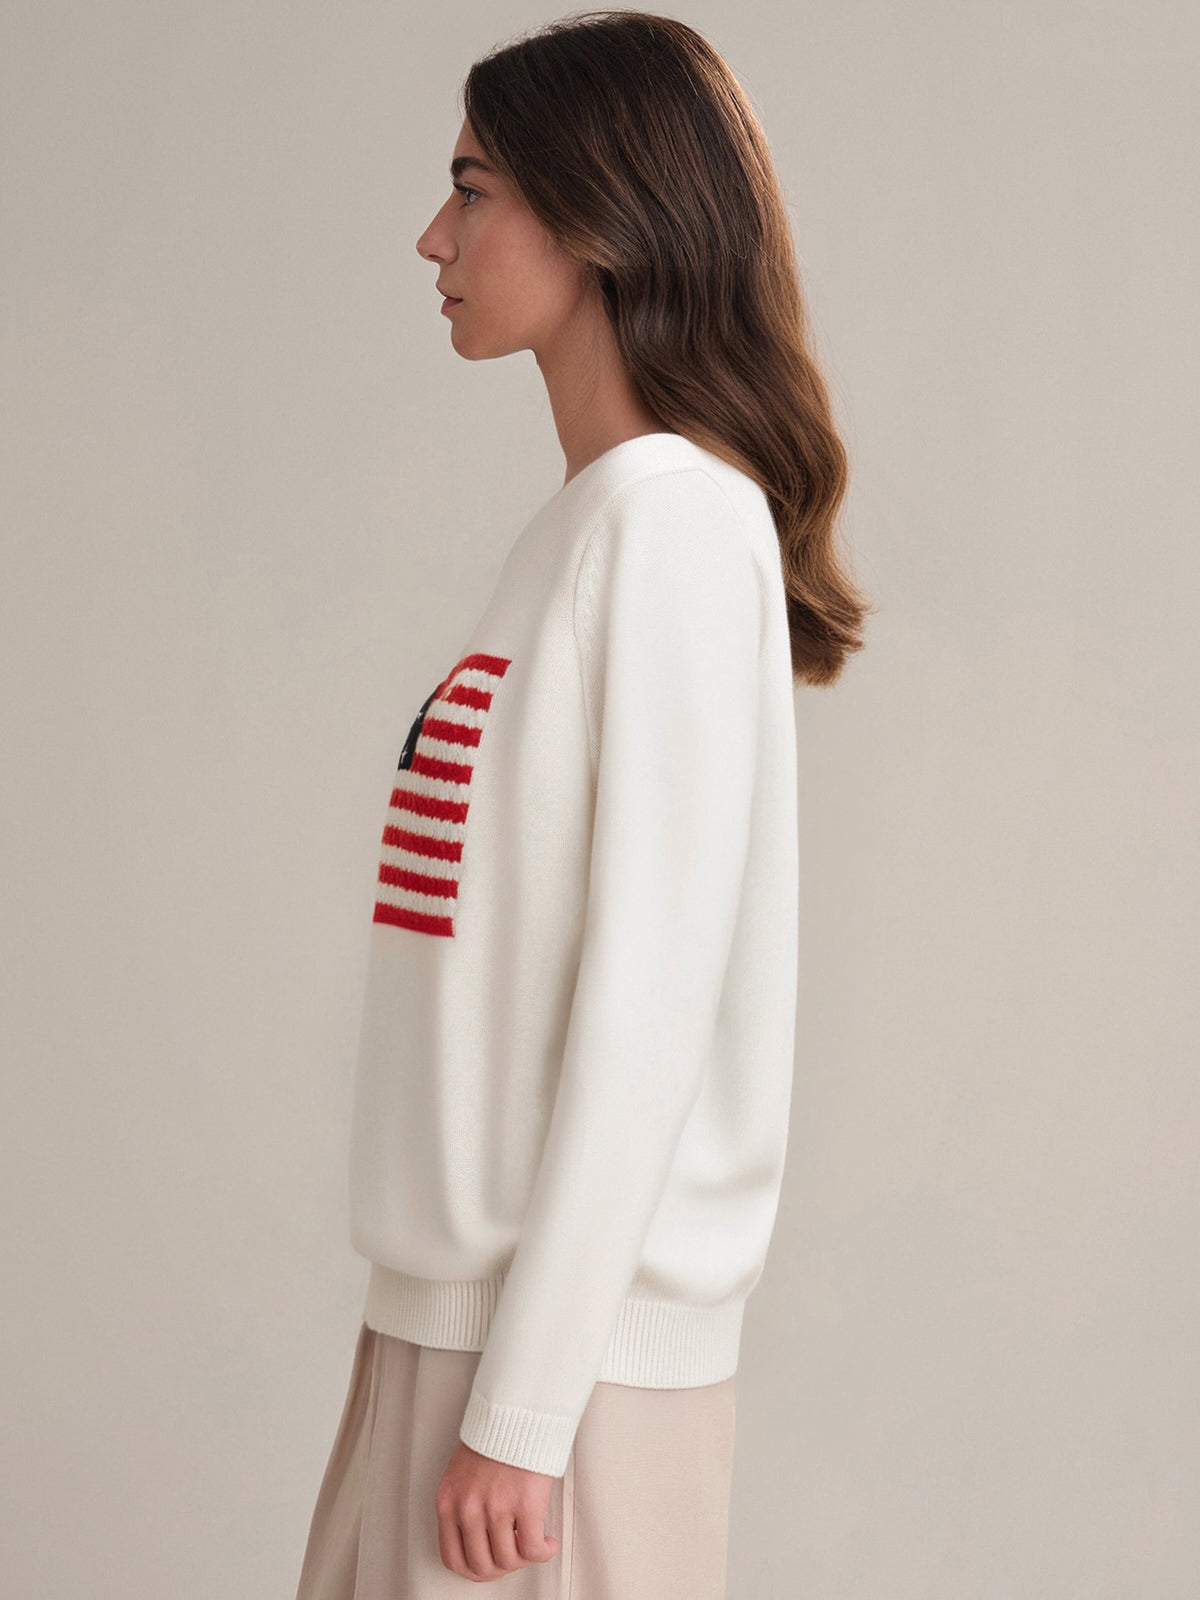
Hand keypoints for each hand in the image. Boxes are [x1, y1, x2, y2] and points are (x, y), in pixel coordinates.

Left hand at [435, 1438, 560, 1581]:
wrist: (516, 1411)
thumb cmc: (492, 1437)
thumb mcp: (461, 1474)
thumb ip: (464, 1505)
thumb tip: (478, 1539)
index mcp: (448, 1502)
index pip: (453, 1558)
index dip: (475, 1569)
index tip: (489, 1564)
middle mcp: (468, 1509)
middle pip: (482, 1566)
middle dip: (501, 1568)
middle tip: (514, 1556)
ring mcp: (496, 1508)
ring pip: (509, 1561)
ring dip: (524, 1559)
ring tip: (534, 1544)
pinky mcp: (525, 1505)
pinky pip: (533, 1549)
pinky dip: (543, 1552)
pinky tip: (548, 1541)